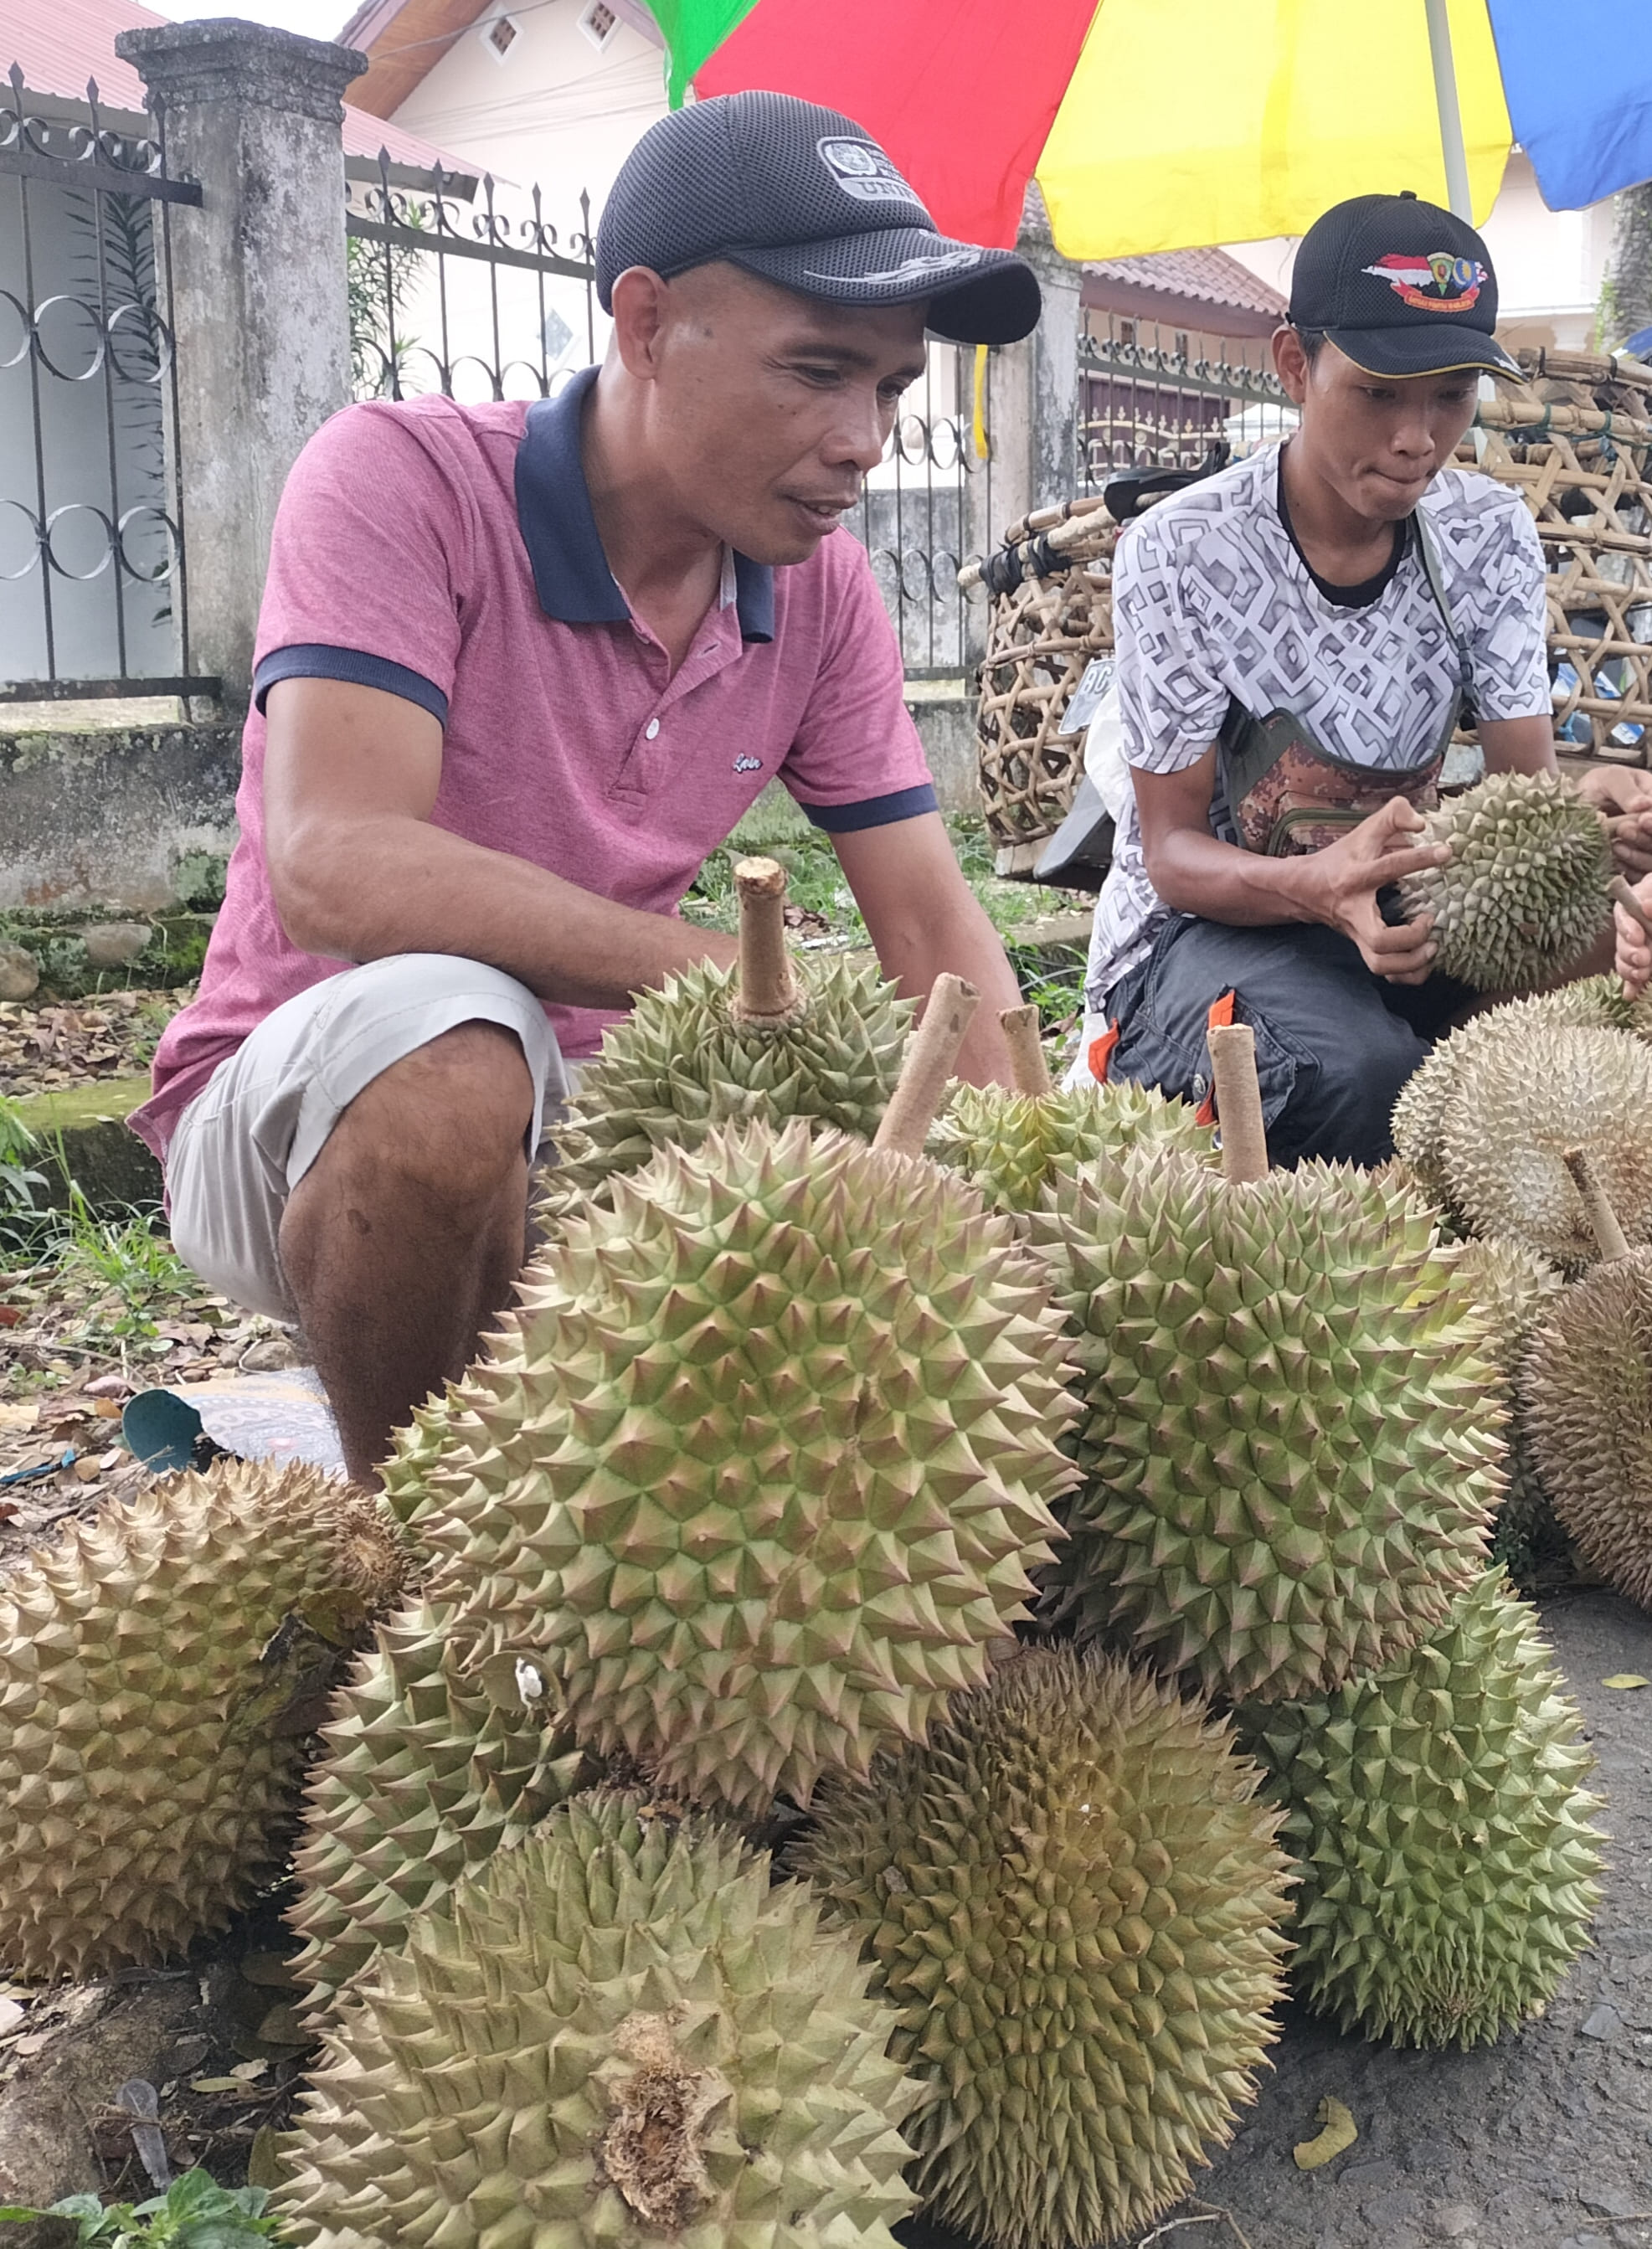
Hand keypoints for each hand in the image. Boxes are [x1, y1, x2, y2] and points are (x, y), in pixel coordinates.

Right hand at [1301, 796, 1448, 985]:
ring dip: (1411, 961)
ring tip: (1432, 946)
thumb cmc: (1341, 858)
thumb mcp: (1364, 831)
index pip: (1387, 868)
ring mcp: (1357, 935)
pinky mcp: (1362, 948)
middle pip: (1380, 939)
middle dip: (1411, 936)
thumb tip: (1422, 824)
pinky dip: (1407, 975)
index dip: (1419, 859)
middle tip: (1430, 919)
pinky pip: (1385, 974)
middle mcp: (1355, 912)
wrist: (1305, 889)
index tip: (1446, 852)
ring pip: (1380, 965)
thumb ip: (1394, 815)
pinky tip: (1423, 962)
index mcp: (1355, 878)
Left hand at [1574, 763, 1651, 877]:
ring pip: (1650, 859)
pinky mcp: (1632, 862)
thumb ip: (1626, 789)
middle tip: (1623, 830)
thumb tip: (1643, 804)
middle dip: (1644, 837)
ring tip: (1615, 845)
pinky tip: (1615, 862)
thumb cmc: (1597, 786)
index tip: (1642, 820)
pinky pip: (1638, 873)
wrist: (1574, 806)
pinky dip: (1628, 869)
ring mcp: (1644, 845)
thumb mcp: (1610, 778)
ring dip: (1636, 855)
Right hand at [1615, 873, 1651, 995]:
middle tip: (1643, 958)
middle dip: (1630, 953)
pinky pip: (1633, 977)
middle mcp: (1632, 927)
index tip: (1638, 937)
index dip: (1627, 928)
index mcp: (1634, 905)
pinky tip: (1631, 995)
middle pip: (1622, 942)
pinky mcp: (1642, 964)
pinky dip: (1632, 986)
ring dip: (1630, 970)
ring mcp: (1638, 947)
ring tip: (1642, 975)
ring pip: (1625, 961)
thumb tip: (1646, 906)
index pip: (1622, 916)